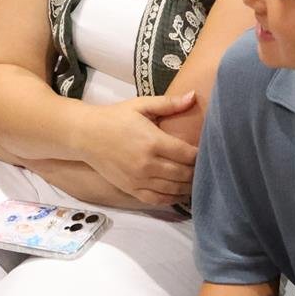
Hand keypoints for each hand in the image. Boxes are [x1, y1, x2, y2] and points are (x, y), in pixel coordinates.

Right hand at [84, 93, 201, 204]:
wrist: (87, 135)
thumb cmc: (116, 117)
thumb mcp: (141, 105)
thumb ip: (169, 104)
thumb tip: (193, 96)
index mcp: (153, 142)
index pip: (187, 154)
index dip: (200, 155)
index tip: (207, 150)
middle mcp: (147, 164)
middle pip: (183, 174)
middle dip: (197, 171)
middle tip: (205, 166)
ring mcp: (139, 179)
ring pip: (172, 189)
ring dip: (188, 187)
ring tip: (197, 181)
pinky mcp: (131, 189)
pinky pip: (157, 199)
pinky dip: (171, 198)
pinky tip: (180, 193)